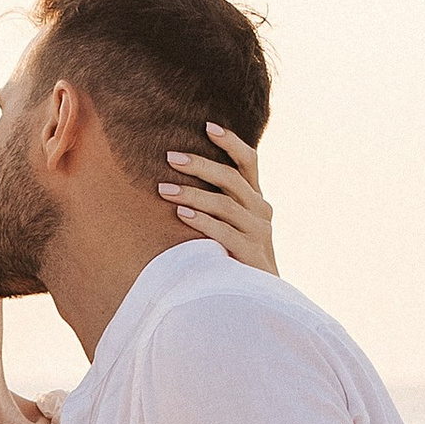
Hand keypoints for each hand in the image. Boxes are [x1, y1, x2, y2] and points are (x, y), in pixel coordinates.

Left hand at [158, 124, 273, 272]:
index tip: (207, 126)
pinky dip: (202, 222)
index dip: (231, 142)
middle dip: (200, 165)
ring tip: (163, 189)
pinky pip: (224, 233)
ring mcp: (259, 232)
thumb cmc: (237, 256)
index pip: (249, 161)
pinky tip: (181, 215)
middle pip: (231, 179)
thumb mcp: (234, 224)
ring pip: (224, 205)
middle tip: (170, 156)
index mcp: (256, 199)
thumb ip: (218, 201)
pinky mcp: (251, 254)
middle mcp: (261, 211)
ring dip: (192, 195)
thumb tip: (179, 177)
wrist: (261, 298)